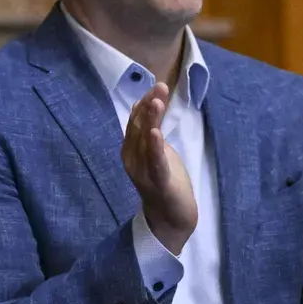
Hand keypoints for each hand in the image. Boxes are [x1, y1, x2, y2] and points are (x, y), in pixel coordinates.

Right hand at [120, 84, 194, 253]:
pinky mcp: (157, 182)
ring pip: (145, 141)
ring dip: (151, 120)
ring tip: (156, 102)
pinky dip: (155, 148)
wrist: (171, 217)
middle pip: (139, 127)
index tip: (157, 86)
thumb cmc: (164, 181)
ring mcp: (142, 171)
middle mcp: (132, 159)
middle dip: (149, 106)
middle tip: (160, 87)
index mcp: (131, 150)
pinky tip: (156, 133)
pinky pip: (155, 162)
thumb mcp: (155, 150)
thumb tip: (143, 105)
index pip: (136, 121)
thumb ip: (148, 130)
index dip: (145, 102)